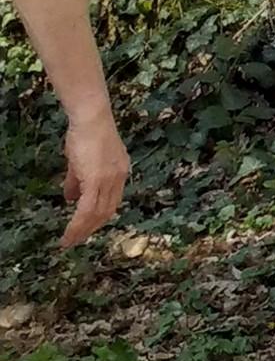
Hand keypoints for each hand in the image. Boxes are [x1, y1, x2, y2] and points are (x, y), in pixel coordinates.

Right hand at [61, 106, 125, 245]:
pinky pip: (87, 209)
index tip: (87, 228)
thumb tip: (70, 198)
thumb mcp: (81, 161)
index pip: (112, 201)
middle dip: (91, 229)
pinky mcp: (98, 179)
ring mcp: (110, 179)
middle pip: (107, 211)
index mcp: (120, 172)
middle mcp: (120, 177)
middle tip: (76, 240)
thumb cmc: (86, 134)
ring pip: (97, 214)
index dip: (99, 217)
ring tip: (69, 242)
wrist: (91, 118)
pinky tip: (69, 233)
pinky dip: (78, 224)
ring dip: (82, 231)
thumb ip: (77, 181)